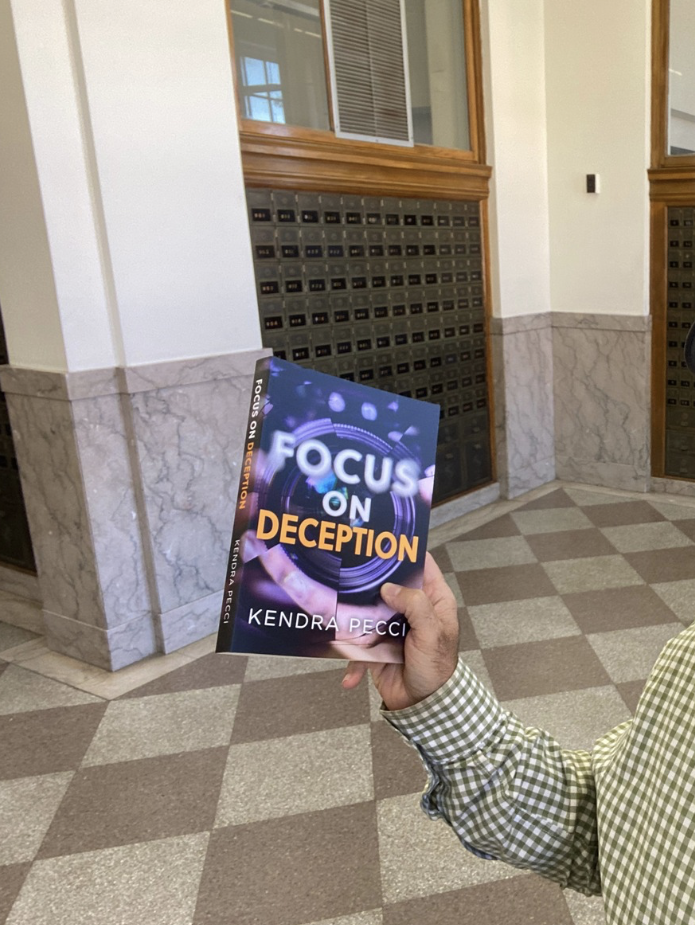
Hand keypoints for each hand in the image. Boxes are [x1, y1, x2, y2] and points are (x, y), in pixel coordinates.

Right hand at [342, 552, 459, 710]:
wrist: (424, 706)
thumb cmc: (437, 668)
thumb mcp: (433, 632)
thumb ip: (415, 604)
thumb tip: (388, 588)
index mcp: (432, 599)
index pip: (421, 565)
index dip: (405, 551)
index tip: (384, 541)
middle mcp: (411, 608)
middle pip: (387, 584)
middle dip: (368, 582)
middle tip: (349, 571)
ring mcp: (392, 626)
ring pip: (367, 610)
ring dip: (354, 619)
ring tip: (338, 619)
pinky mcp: (376, 645)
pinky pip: (358, 644)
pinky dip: (352, 659)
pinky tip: (350, 675)